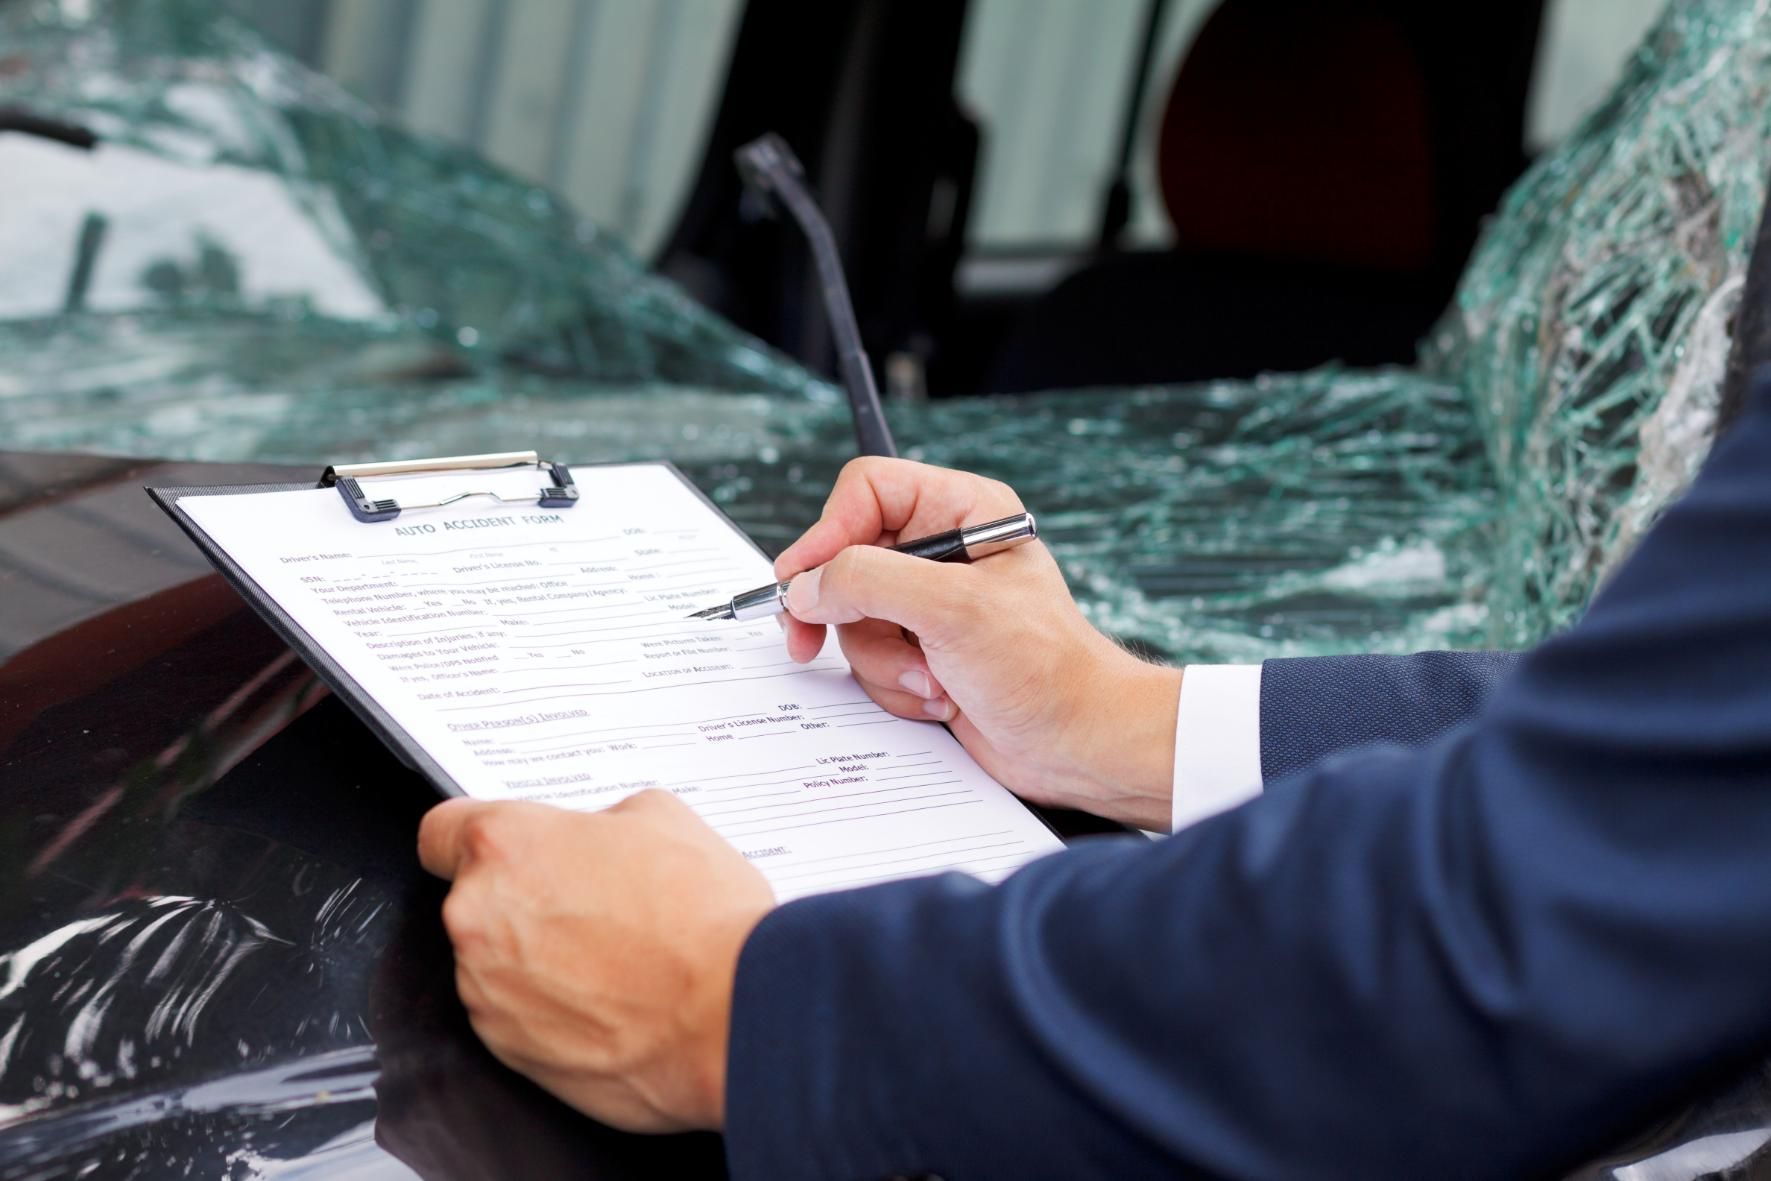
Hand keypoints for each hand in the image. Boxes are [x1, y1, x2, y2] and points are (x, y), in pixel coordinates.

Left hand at [416, 790, 773, 1131]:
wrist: (729, 1018)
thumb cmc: (702, 919)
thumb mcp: (663, 818)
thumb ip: (601, 822)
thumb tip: (593, 840)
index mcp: (505, 847)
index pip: (441, 831)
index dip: (473, 838)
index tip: (500, 850)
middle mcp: (477, 919)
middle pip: (478, 901)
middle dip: (528, 900)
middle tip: (598, 903)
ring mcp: (488, 993)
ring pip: (498, 963)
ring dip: (540, 959)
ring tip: (616, 958)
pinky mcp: (509, 1053)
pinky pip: (518, 1018)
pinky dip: (554, 1011)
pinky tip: (613, 1001)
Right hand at [775, 458, 1181, 830]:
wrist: (1079, 743)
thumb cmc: (1047, 668)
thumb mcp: (952, 609)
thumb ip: (869, 582)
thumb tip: (807, 585)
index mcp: (964, 511)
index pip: (867, 491)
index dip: (827, 532)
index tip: (801, 579)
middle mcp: (944, 550)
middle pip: (846, 559)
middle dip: (848, 615)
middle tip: (810, 641)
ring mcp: (931, 604)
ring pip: (853, 618)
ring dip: (882, 660)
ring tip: (932, 678)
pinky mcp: (924, 651)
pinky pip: (871, 659)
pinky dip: (896, 685)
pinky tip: (941, 696)